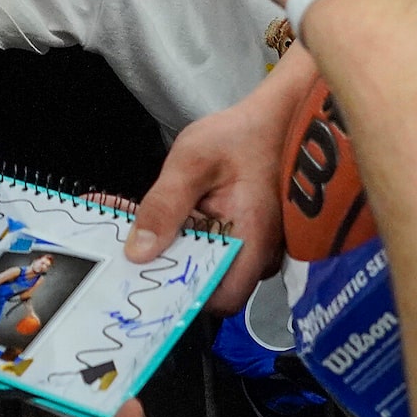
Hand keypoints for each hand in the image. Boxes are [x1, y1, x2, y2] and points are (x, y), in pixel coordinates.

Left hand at [127, 54, 312, 312]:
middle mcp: (263, 255)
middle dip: (175, 270)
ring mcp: (261, 248)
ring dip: (184, 252)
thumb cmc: (240, 135)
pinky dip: (196, 240)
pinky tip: (173, 220)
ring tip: (149, 229)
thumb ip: (164, 207)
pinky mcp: (252, 237)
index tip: (146, 277)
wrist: (280, 117)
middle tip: (135, 249)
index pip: (222, 299)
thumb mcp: (191, 161)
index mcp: (253, 241)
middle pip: (215, 286)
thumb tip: (138, 254)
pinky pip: (222, 251)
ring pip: (216, 268)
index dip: (185, 295)